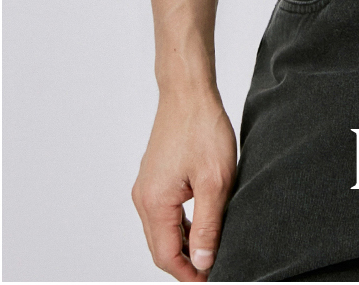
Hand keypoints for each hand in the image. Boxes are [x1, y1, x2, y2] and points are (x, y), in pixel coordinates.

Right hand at [132, 89, 237, 280]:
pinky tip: (201, 223)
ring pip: (161, 231)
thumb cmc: (202, 128)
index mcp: (155, 203)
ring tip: (212, 247)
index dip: (189, 273)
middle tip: (214, 267)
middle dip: (186, 262)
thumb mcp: (215, 181)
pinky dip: (180, 225)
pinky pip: (163, 213)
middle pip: (160, 247)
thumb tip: (203, 261)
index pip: (167, 256)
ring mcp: (146, 187)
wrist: (188, 92)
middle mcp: (143, 198)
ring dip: (183, 244)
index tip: (212, 277)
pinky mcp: (153, 177)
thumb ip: (209, 225)